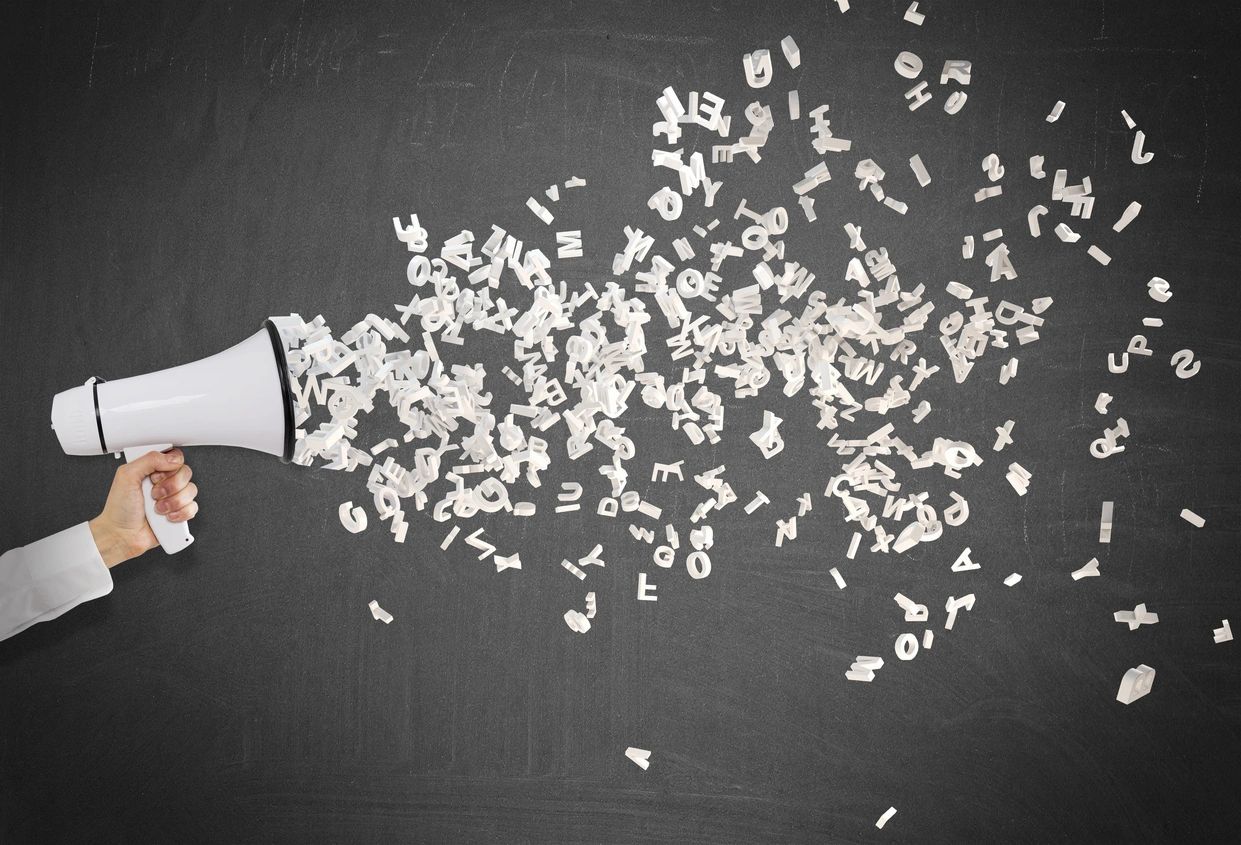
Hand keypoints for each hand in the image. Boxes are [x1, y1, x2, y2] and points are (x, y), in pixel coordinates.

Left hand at [88, 448, 198, 567]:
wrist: (122, 535)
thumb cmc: (119, 509)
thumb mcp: (126, 476)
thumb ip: (149, 460)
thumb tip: (173, 459)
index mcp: (152, 470)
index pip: (175, 457)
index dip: (170, 466)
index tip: (155, 476)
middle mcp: (164, 482)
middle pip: (186, 473)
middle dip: (171, 486)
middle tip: (155, 494)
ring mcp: (173, 497)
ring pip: (191, 491)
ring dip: (174, 502)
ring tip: (158, 508)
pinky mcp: (180, 512)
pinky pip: (193, 507)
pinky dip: (180, 513)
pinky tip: (167, 516)